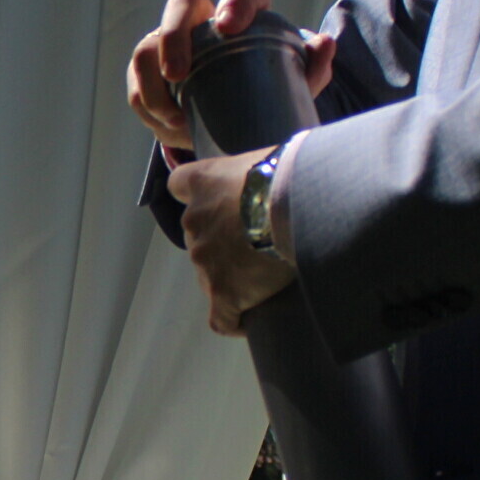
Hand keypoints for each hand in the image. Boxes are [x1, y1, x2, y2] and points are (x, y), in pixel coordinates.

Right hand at [125, 0, 336, 148]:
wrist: (234, 116)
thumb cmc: (266, 90)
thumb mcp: (293, 83)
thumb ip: (312, 68)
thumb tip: (323, 45)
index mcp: (246, 13)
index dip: (235, 0)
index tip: (229, 27)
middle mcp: (203, 20)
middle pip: (181, 5)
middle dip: (173, 36)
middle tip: (179, 74)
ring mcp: (169, 44)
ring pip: (146, 49)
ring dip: (154, 85)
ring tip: (176, 118)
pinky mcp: (148, 76)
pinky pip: (137, 88)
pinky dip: (149, 109)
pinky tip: (168, 126)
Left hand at [167, 148, 295, 335]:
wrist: (298, 205)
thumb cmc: (292, 173)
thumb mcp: (267, 159)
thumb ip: (254, 174)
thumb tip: (273, 180)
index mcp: (203, 182)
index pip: (180, 184)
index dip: (197, 196)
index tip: (215, 203)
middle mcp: (194, 220)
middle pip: (199, 236)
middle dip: (222, 244)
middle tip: (258, 247)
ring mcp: (204, 259)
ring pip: (209, 275)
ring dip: (230, 279)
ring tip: (264, 280)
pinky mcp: (221, 293)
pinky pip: (221, 318)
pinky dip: (234, 320)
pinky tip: (250, 320)